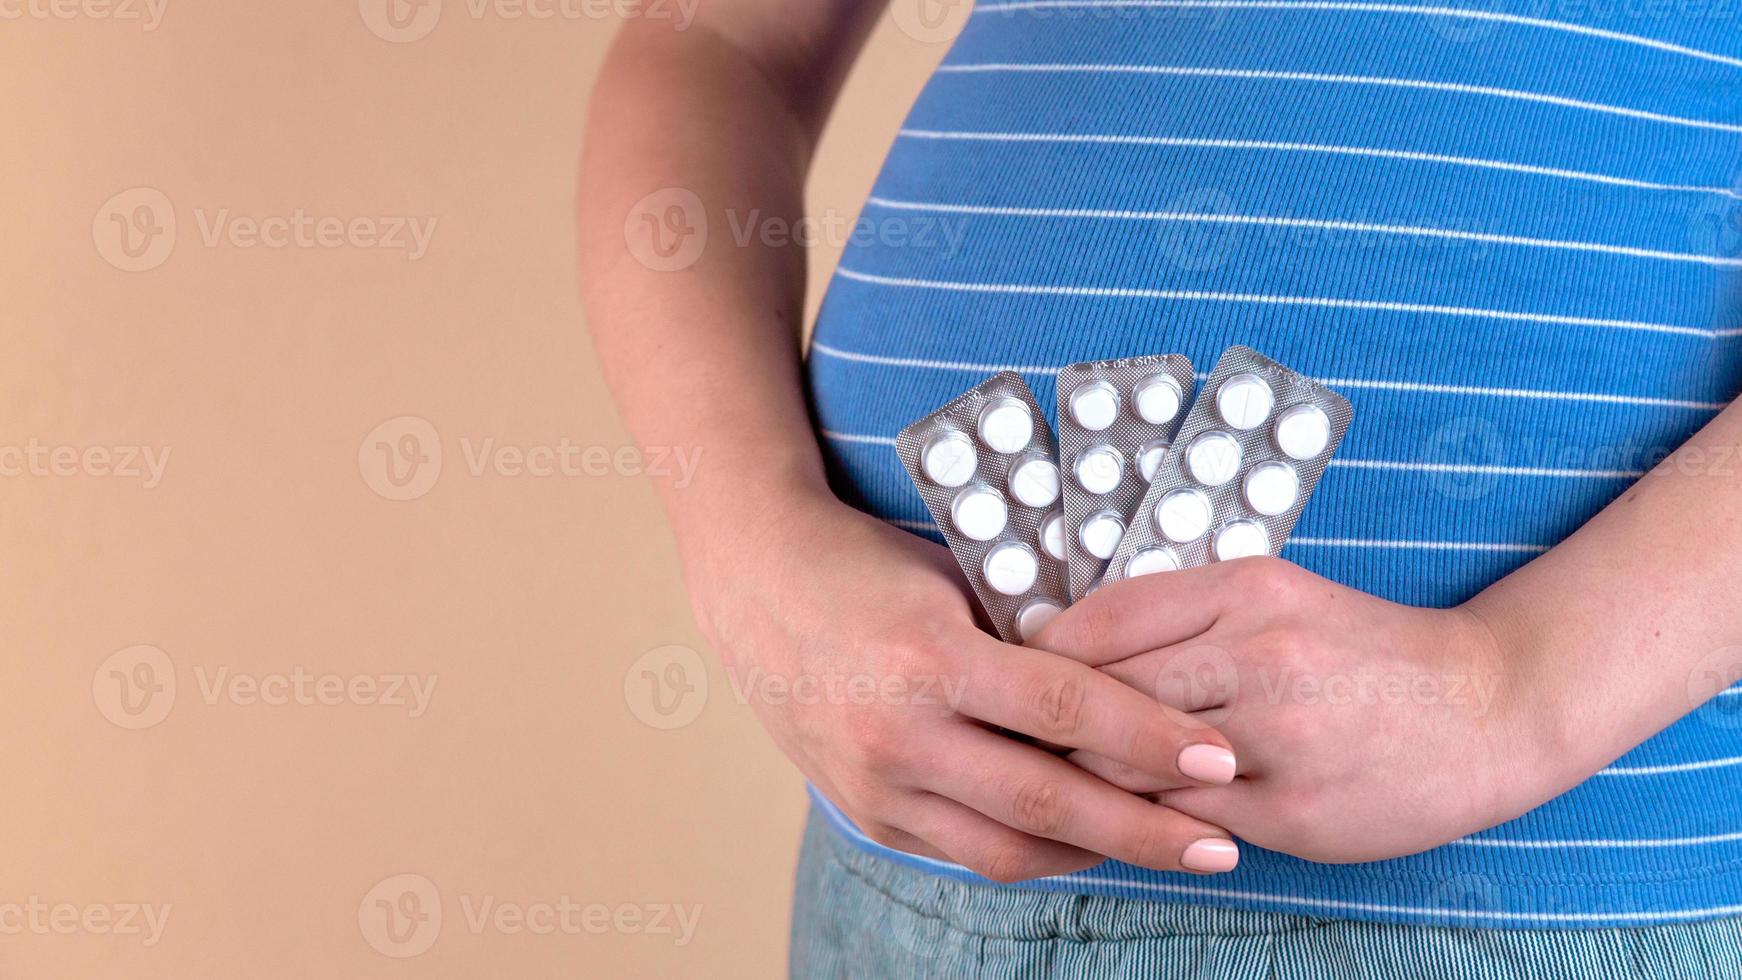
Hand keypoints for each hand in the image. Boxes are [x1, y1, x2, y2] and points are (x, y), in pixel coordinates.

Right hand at [684, 491, 1246, 879]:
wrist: (755, 585)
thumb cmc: (866, 566)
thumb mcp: (954, 580)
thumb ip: (1031, 633)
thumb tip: (1134, 672)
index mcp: (929, 655)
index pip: (1062, 706)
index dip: (1148, 737)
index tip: (1219, 757)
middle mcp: (899, 730)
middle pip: (1045, 798)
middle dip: (1144, 828)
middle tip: (1219, 841)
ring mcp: (878, 782)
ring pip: (1007, 845)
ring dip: (1096, 854)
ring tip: (1167, 850)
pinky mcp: (867, 811)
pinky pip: (967, 851)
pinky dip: (1034, 851)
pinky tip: (1087, 841)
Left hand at [1035, 557, 1549, 863]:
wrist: (1487, 707)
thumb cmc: (1359, 650)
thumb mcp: (1273, 597)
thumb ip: (1179, 614)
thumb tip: (1062, 644)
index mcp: (1248, 588)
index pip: (1100, 620)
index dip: (1042, 652)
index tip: (1013, 672)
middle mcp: (1261, 655)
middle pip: (1103, 695)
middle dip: (1051, 724)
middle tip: (1016, 736)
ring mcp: (1278, 738)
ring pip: (1131, 765)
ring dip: (1088, 777)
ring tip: (1062, 778)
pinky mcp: (1292, 811)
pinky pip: (1180, 819)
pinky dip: (1144, 818)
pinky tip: (1131, 814)